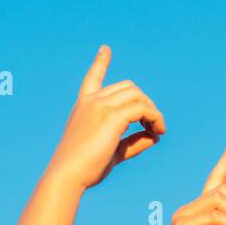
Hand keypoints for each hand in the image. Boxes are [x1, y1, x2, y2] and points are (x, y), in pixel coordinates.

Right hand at [45, 45, 165, 189]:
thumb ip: (132, 142)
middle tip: (154, 126)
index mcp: (84, 106)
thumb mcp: (111, 152)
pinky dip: (155, 118)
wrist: (68, 176)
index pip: (92, 78)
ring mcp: (100, 106)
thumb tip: (155, 135)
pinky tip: (157, 132)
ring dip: (153, 111)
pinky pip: (142, 109)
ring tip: (157, 130)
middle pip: (129, 87)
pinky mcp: (111, 117)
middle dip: (146, 103)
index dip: (100, 62)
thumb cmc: (86, 169)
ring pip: (138, 95)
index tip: (105, 49)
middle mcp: (91, 101)